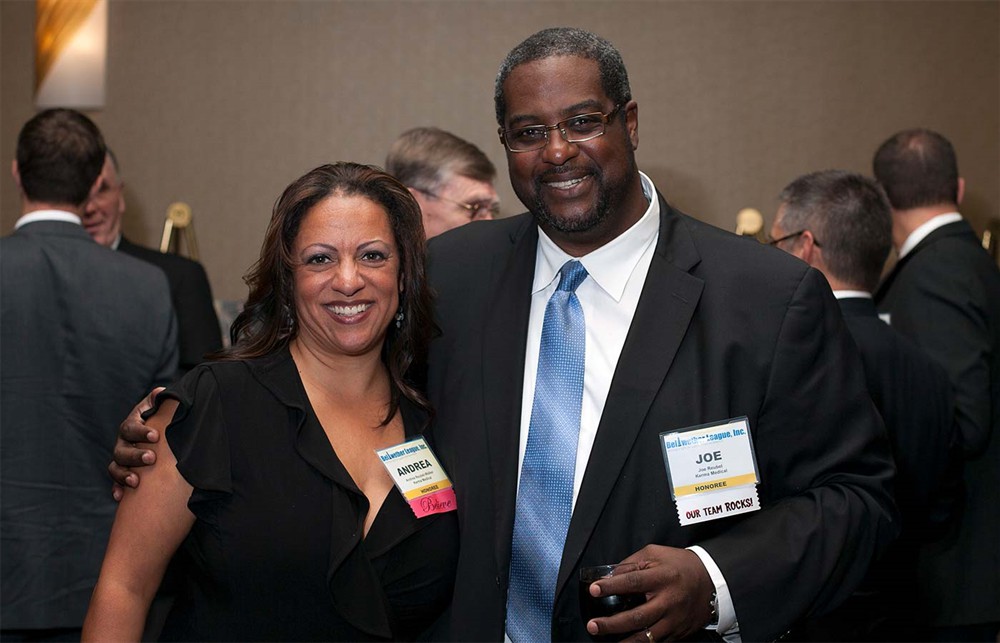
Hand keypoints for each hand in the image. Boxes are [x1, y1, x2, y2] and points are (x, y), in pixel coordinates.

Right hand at [109, 387, 164, 499]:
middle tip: (151, 458)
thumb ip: (159, 402)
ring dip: (124, 474)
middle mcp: (123, 443)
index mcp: (131, 426)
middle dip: (135, 455)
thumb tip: (161, 392)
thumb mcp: (159, 410)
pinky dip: (117, 489)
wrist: (159, 437)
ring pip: (115, 467)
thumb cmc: (160, 421)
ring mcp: (121, 459)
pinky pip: (116, 483)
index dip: (141, 432)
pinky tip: (121, 497)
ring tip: (136, 481)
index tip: (155, 436)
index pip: (130, 427)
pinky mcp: (122, 474)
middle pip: (121, 450)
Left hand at [585, 545, 714, 641]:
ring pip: (646, 636)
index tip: (594, 589)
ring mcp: (674, 620)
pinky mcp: (678, 632)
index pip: (632, 581)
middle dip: (612, 623)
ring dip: (625, 642)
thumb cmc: (680, 565)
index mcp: (662, 577)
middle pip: (637, 616)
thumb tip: (609, 576)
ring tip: (605, 641)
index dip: (611, 586)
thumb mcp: (656, 554)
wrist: (712, 580)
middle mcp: (668, 601)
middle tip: (594, 625)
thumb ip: (632, 563)